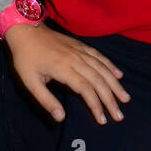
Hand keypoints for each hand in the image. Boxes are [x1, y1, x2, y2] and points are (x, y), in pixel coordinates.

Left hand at [4, 22, 128, 124]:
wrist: (25, 30)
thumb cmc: (26, 58)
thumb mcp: (29, 82)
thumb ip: (46, 100)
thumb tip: (61, 118)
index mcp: (64, 69)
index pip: (86, 89)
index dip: (96, 105)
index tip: (102, 120)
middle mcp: (76, 59)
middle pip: (98, 80)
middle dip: (110, 98)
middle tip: (119, 115)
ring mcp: (80, 51)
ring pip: (102, 68)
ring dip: (115, 84)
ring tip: (125, 97)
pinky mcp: (80, 45)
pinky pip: (99, 56)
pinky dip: (110, 65)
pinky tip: (118, 74)